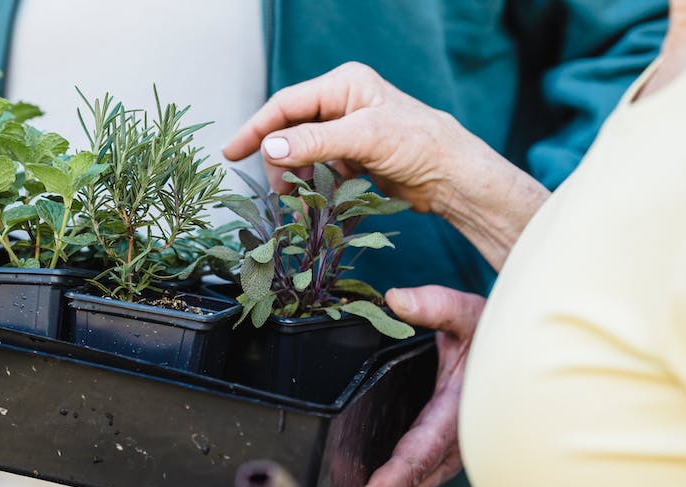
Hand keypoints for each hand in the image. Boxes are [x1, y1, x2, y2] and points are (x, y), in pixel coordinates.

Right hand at [223, 62, 547, 269]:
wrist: (453, 175)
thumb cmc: (419, 144)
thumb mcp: (364, 138)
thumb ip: (315, 141)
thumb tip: (271, 148)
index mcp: (344, 84)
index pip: (287, 104)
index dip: (257, 128)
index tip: (232, 152)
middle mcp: (343, 102)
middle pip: (291, 128)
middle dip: (278, 158)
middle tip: (275, 189)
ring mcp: (347, 129)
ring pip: (303, 151)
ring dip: (295, 176)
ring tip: (294, 200)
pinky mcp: (353, 154)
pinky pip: (319, 167)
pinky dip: (312, 185)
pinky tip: (313, 202)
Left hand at [342, 285, 484, 486]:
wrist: (525, 347)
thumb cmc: (496, 331)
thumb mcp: (468, 313)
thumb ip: (434, 305)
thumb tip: (396, 299)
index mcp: (461, 412)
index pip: (419, 456)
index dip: (388, 480)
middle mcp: (461, 439)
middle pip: (416, 481)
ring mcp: (459, 448)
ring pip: (421, 483)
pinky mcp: (453, 448)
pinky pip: (426, 474)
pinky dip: (402, 484)